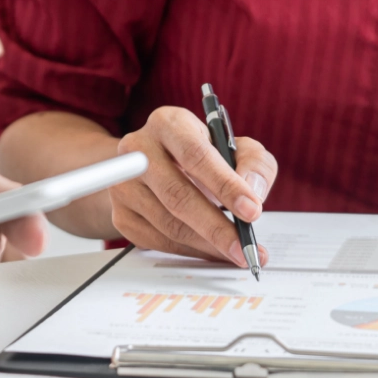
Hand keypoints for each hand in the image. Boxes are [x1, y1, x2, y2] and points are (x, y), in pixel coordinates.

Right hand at [112, 107, 277, 264]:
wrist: (158, 165)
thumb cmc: (204, 155)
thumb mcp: (237, 148)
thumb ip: (255, 164)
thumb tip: (253, 192)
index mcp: (168, 124)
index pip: (195, 155)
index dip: (225, 185)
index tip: (252, 211)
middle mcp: (138, 151)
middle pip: (177, 195)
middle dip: (216, 227)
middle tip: (245, 247)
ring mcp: (125, 185)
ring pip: (169, 225)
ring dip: (207, 246)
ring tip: (237, 253)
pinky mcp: (122, 215)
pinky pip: (159, 242)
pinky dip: (191, 252)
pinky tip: (214, 253)